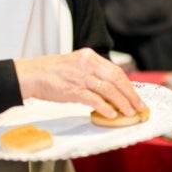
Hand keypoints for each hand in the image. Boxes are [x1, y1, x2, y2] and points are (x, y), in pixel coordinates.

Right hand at [13, 48, 144, 118]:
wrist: (32, 75)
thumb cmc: (52, 72)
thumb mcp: (75, 64)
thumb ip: (92, 72)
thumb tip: (111, 88)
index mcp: (89, 56)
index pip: (115, 70)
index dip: (128, 85)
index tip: (135, 95)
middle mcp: (87, 64)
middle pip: (116, 79)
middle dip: (130, 94)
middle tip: (139, 106)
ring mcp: (80, 77)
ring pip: (109, 90)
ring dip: (122, 103)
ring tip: (129, 113)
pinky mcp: (73, 90)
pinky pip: (95, 100)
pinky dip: (106, 108)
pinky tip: (112, 115)